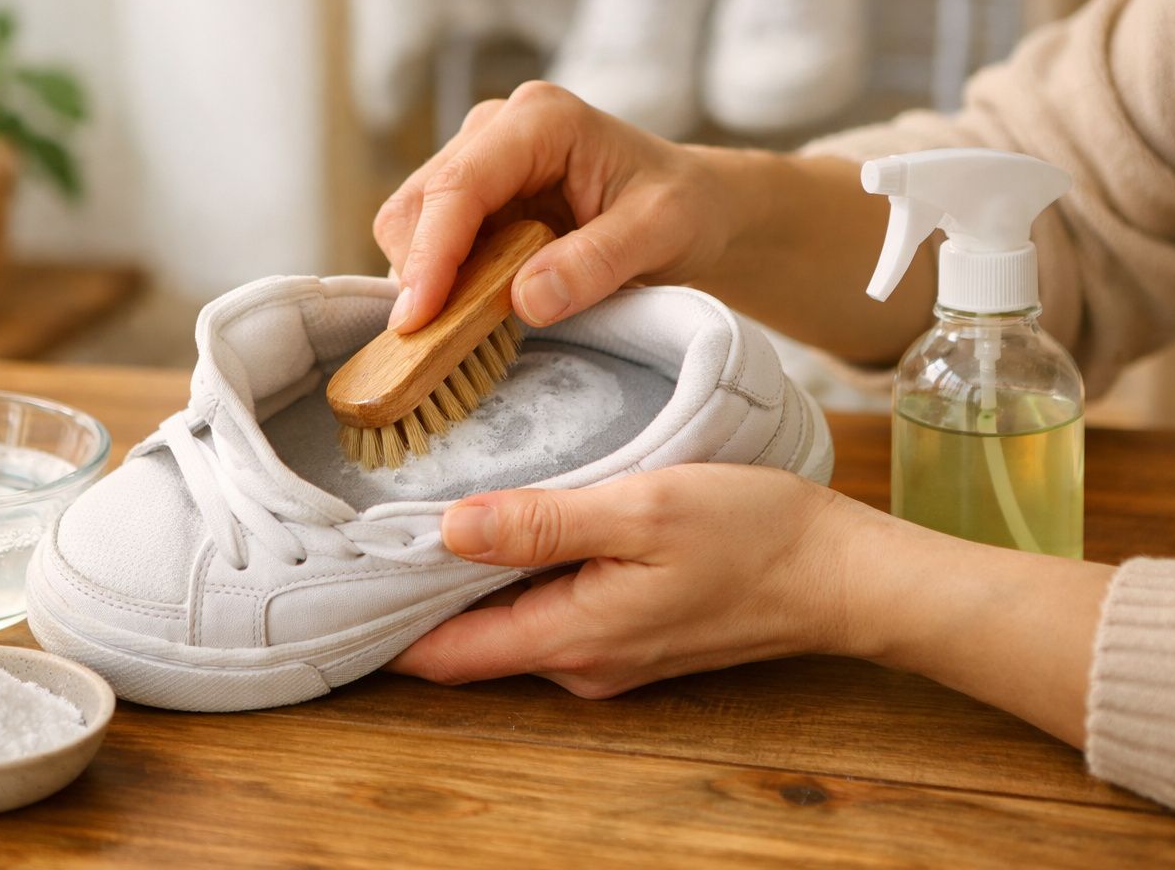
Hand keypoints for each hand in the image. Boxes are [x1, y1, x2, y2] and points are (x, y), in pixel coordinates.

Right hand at [373, 81, 760, 332]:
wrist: (694, 206)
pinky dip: (437, 285)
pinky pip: (428, 244)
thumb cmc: (682, 208)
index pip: (460, 185)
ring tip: (460, 332)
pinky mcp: (472, 200)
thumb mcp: (662, 232)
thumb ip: (598, 263)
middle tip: (435, 343)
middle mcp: (495, 130)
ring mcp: (478, 162)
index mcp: (540, 121)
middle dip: (418, 273)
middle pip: (416, 204)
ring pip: (410, 224)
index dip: (432, 254)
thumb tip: (524, 300)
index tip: (419, 320)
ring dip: (424, 282)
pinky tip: (468, 315)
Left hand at [388, 464, 859, 697]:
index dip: (383, 623)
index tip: (336, 576)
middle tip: (367, 525)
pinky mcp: (626, 636)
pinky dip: (515, 577)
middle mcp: (578, 663)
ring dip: (467, 580)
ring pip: (506, 624)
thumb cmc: (752, 536)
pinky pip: (547, 612)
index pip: (443, 656)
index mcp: (571, 637)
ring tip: (424, 511)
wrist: (839, 574)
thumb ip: (543, 522)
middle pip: (466, 643)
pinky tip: (509, 527)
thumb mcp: (642, 511)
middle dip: (417, 594)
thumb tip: (448, 529)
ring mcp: (604, 656)